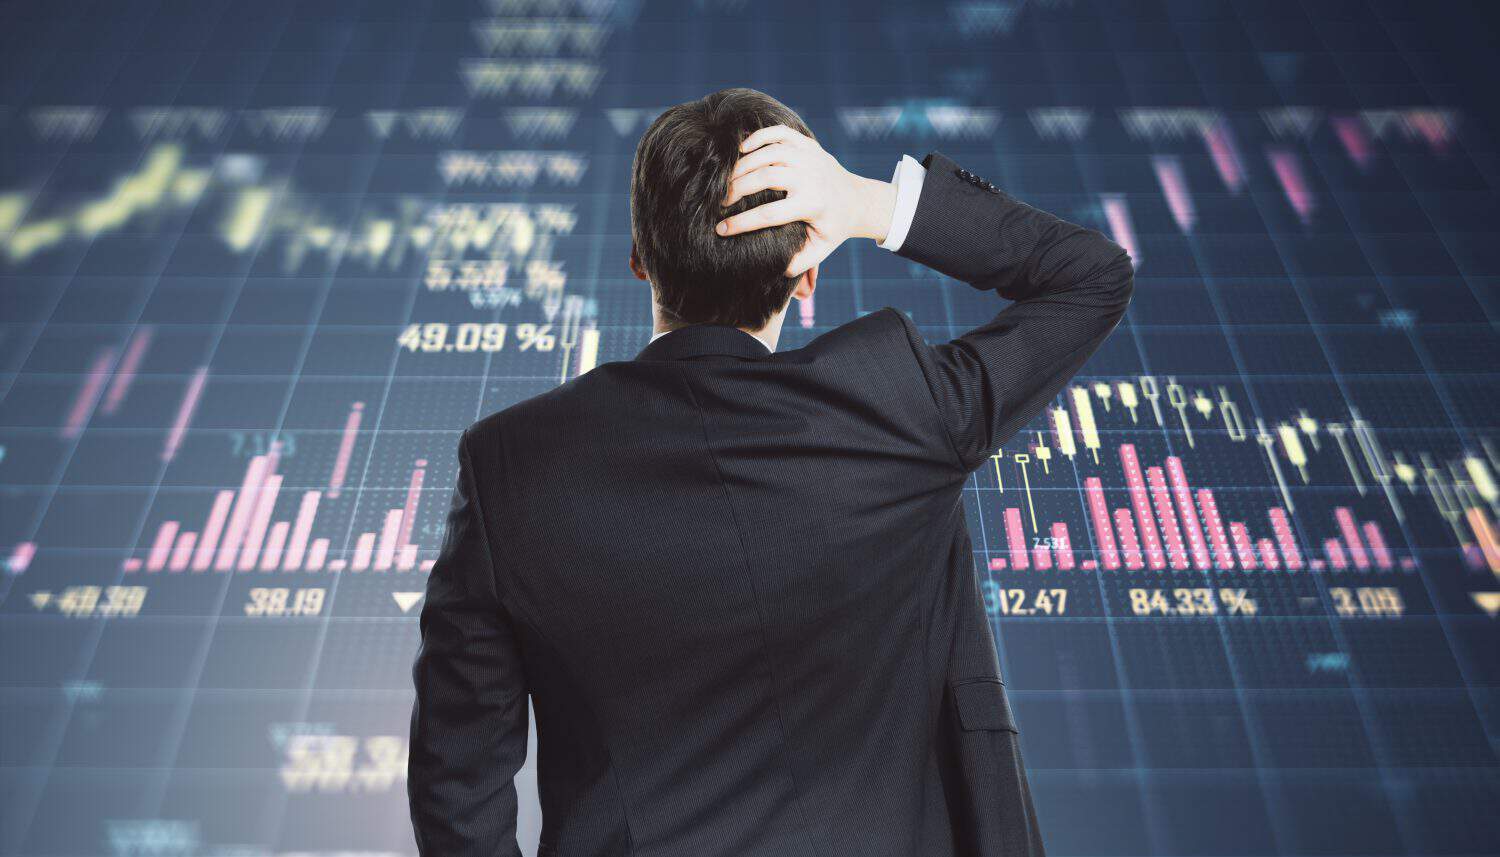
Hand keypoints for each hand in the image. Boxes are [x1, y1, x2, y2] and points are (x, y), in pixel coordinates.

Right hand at [715, 125, 896, 276]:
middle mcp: (811, 177)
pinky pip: (779, 133)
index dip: (742, 222)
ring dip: (743, 164)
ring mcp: (809, 157)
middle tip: (721, 201)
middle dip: (737, 188)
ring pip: (769, 152)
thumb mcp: (820, 249)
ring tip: (727, 181)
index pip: (770, 214)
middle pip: (766, 177)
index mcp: (812, 204)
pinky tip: (742, 149)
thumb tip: (777, 270)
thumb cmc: (833, 227)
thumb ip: (800, 263)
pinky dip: (759, 137)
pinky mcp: (807, 144)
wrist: (857, 199)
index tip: (721, 229)